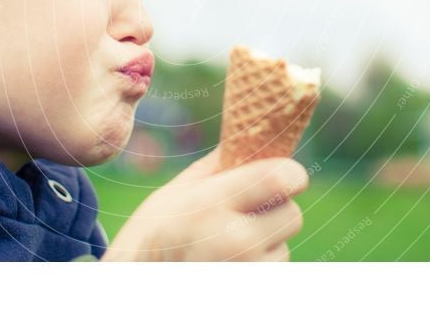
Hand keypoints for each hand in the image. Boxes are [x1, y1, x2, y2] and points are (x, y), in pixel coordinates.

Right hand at [101, 147, 308, 260]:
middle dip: (277, 210)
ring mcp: (245, 272)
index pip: (281, 179)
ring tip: (228, 245)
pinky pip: (274, 271)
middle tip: (250, 212)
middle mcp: (234, 241)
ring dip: (267, 243)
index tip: (285, 174)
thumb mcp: (180, 190)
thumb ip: (222, 165)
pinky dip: (260, 266)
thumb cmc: (155, 233)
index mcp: (212, 204)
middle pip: (292, 215)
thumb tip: (255, 136)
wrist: (138, 280)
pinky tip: (231, 264)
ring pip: (284, 248)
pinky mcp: (252, 292)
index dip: (290, 174)